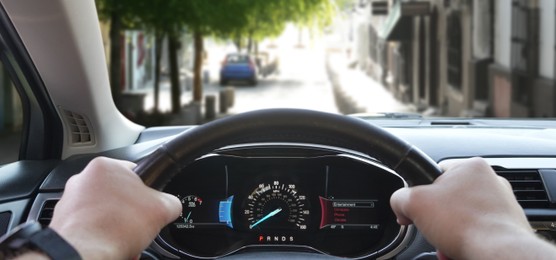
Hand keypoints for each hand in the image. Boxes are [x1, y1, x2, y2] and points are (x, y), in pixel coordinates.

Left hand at [48, 157, 181, 258]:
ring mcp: (69, 200)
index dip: (147, 192)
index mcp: (105, 166)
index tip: (149, 205)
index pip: (135, 172)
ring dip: (114, 224)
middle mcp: (82, 179)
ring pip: (102, 210)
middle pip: (117, 193)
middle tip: (138, 224)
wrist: (86, 253)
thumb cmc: (116, 227)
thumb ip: (171, 201)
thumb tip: (171, 205)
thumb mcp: (162, 209)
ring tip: (123, 238)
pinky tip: (109, 244)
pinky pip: (88, 225)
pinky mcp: (61, 221)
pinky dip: (99, 235)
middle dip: (129, 210)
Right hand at [390, 157, 550, 258]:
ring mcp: (502, 204)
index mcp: (471, 167)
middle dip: (438, 216)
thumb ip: (399, 197)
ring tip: (447, 242)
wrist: (498, 253)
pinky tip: (460, 248)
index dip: (420, 191)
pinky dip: (467, 240)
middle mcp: (491, 181)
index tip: (418, 208)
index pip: (435, 172)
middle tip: (432, 227)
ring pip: (464, 216)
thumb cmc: (465, 224)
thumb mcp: (414, 203)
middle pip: (449, 197)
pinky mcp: (508, 225)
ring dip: (451, 231)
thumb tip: (400, 204)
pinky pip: (478, 230)